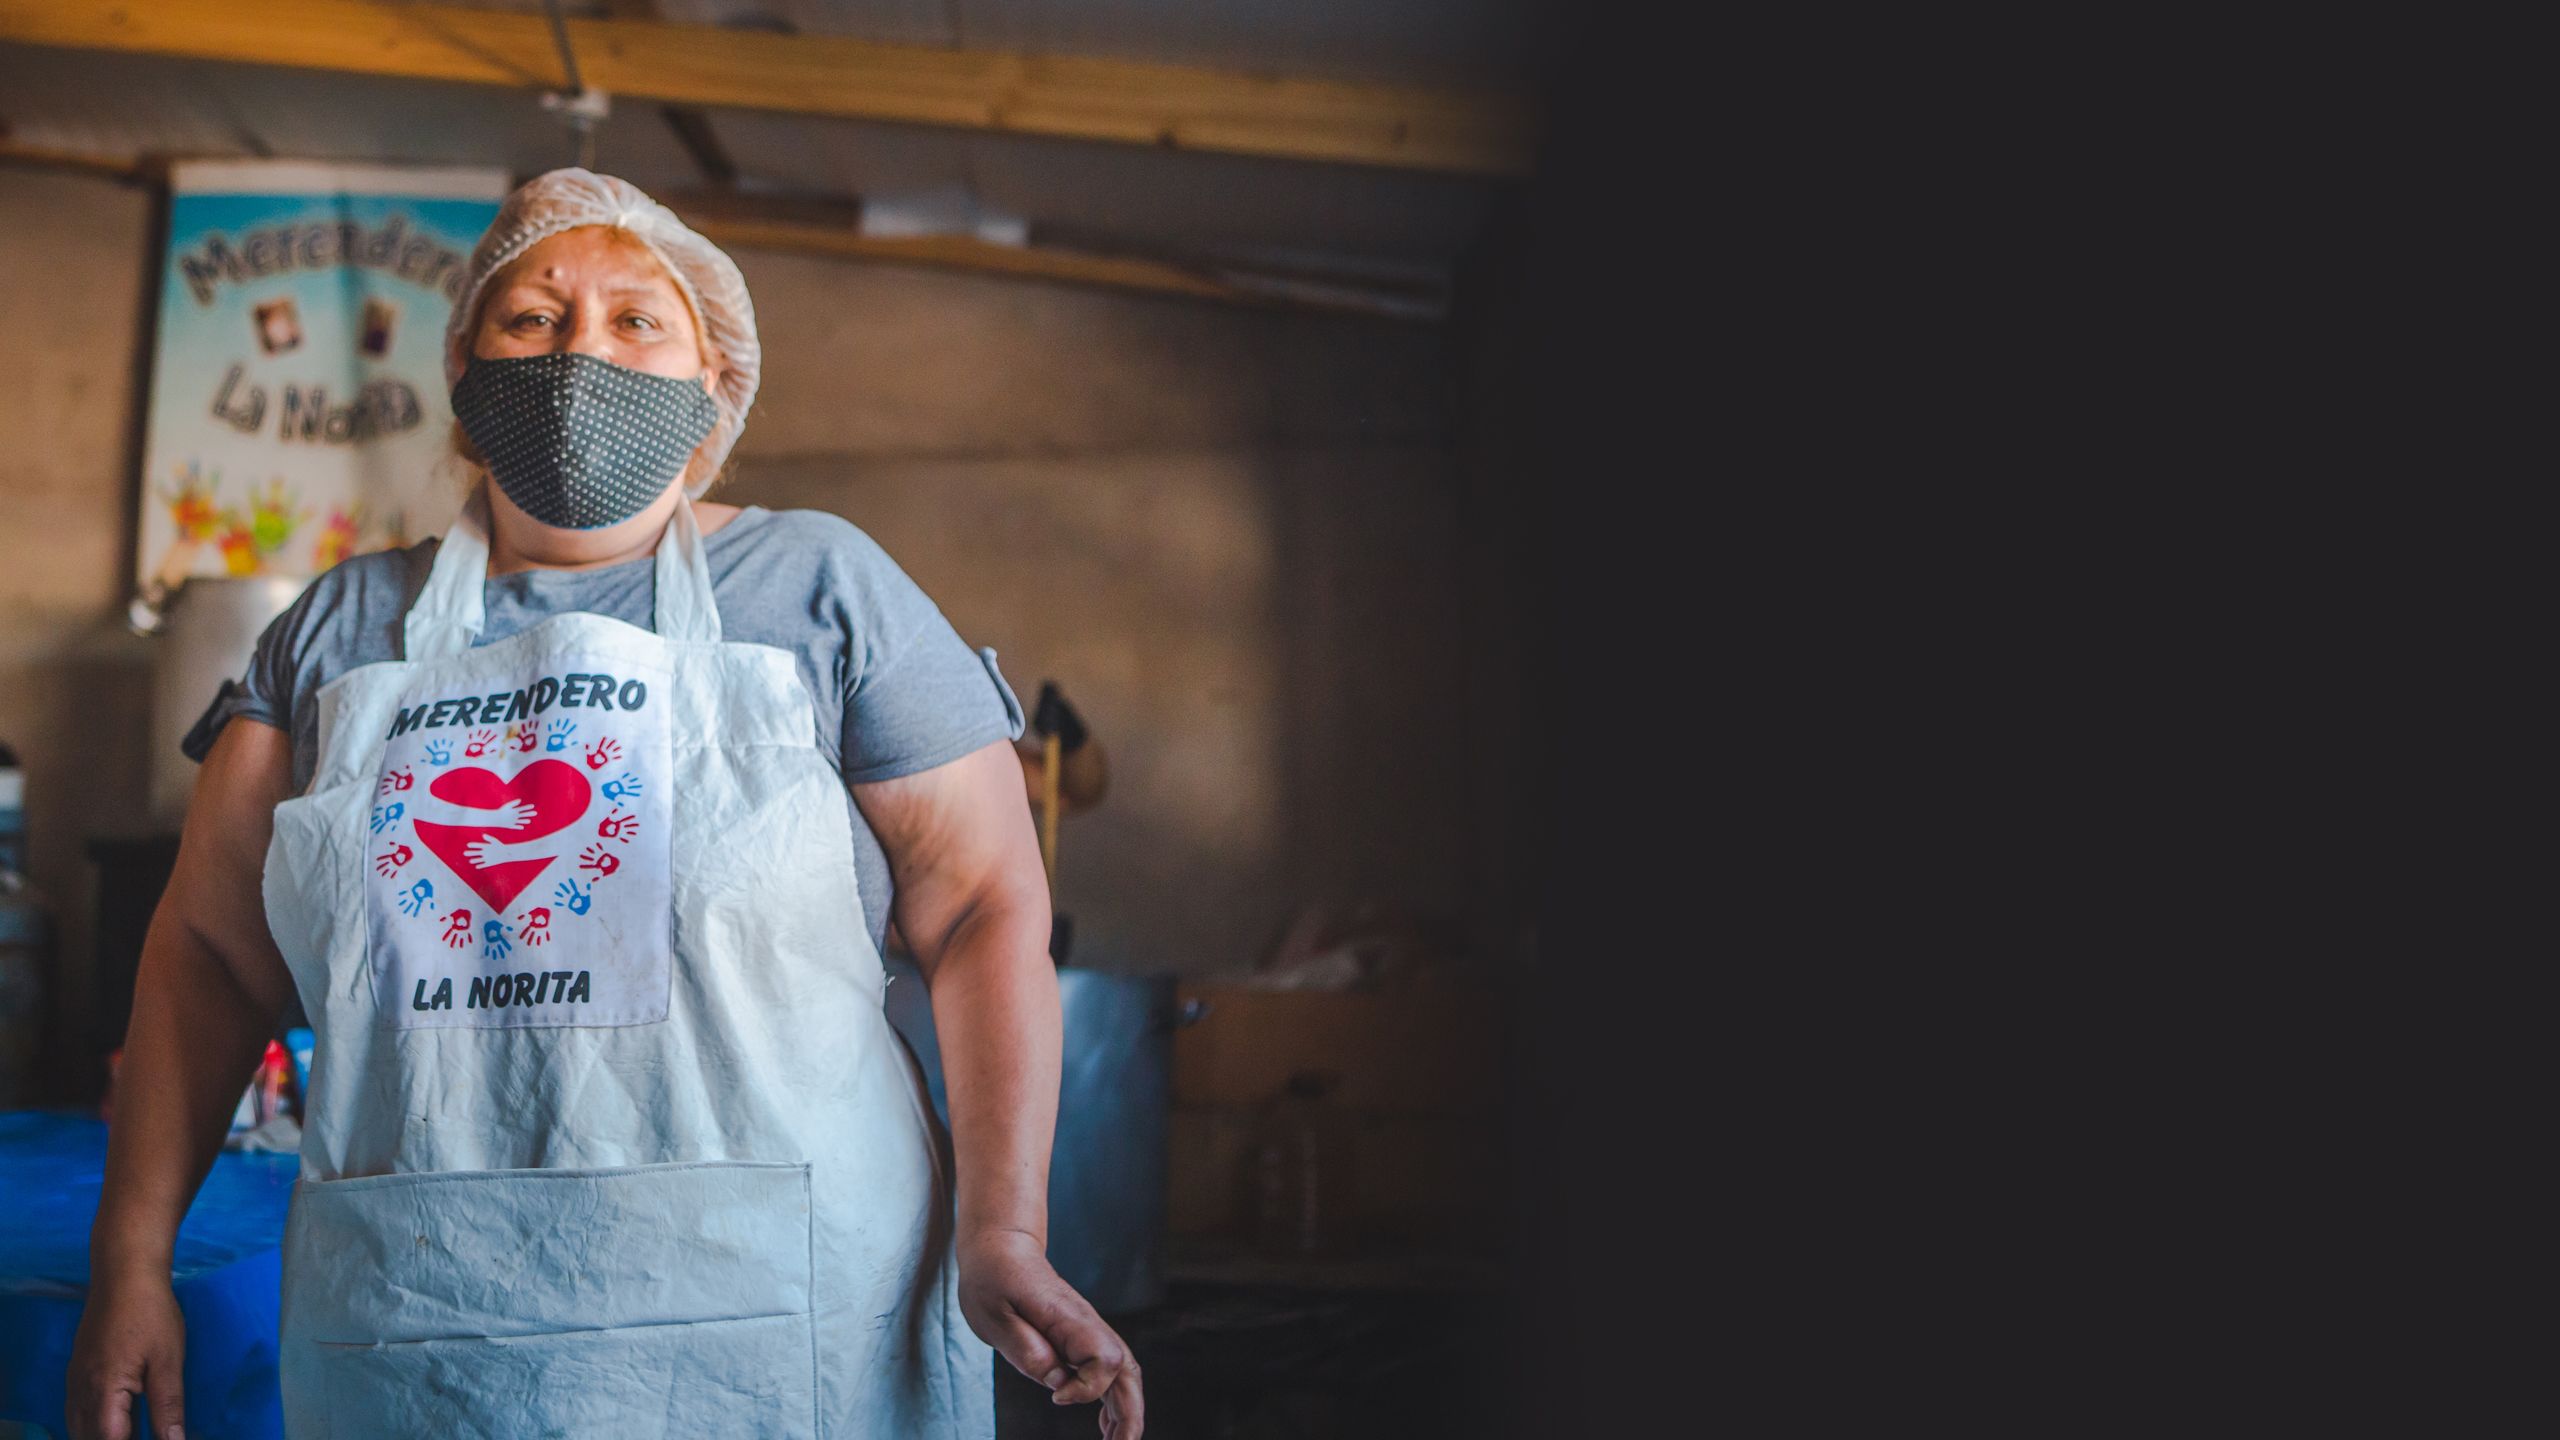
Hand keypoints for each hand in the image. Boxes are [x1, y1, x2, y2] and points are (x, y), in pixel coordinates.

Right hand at [66, 1268, 185, 1439]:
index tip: (157, 1439)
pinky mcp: (77, 1371)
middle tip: (148, 1432)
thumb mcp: (168, 1362)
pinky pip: (78, 1409)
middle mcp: (81, 1390)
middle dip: (114, 1439)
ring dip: (104, 1433)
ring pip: (80, 1425)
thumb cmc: (150, 1313)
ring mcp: (75, 1380)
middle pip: (90, 1436)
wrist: (124, 1274)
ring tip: (136, 1428)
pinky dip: (94, 1421)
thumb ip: (167, 1406)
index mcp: (103, 1391)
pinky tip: (120, 1418)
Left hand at [958, 1230, 1142, 1438]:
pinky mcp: (1079, 1338)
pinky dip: (1113, 1399)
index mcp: (1069, 1317)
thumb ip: (1026, 1349)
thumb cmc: (994, 1277)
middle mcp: (1086, 1324)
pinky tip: (1107, 1426)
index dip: (1086, 1387)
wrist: (1002, 1248)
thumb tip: (1058, 1381)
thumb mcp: (994, 1315)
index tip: (1056, 1396)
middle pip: (1126, 1369)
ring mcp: (1087, 1331)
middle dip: (1130, 1412)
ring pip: (1123, 1373)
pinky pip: (1107, 1371)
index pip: (1103, 1358)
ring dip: (1126, 1410)